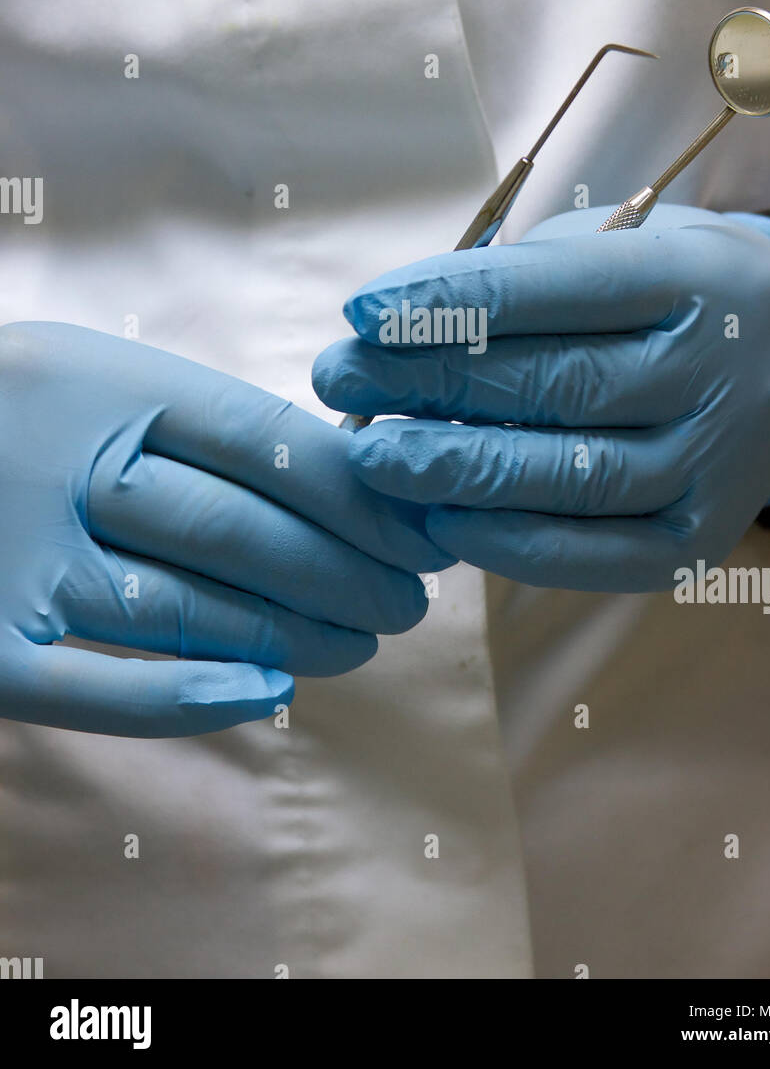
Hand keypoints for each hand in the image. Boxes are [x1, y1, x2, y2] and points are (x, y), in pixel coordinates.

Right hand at [0, 322, 450, 735]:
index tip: (420, 530)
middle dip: (348, 571)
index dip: (358, 494)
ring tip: (362, 640)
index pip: (264, 441)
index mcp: (102, 382)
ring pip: (186, 608)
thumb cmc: (9, 412)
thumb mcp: (94, 379)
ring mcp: (17, 562)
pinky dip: (184, 698)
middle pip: (241, 529)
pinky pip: (95, 689)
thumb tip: (335, 470)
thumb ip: (193, 420)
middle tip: (410, 599)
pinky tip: (264, 696)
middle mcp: (61, 468)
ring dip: (292, 632)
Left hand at [313, 205, 769, 592]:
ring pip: (573, 474)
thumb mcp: (607, 250)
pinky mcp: (698, 540)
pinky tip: (440, 520)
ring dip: (456, 469)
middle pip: (558, 383)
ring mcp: (714, 464)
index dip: (450, 303)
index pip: (557, 290)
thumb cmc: (659, 292)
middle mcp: (716, 373)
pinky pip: (596, 555)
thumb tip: (390, 333)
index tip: (362, 313)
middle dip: (431, 383)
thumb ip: (516, 284)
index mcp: (692, 279)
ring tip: (372, 457)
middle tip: (341, 380)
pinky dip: (510, 544)